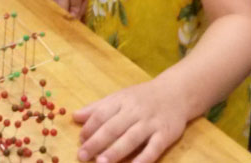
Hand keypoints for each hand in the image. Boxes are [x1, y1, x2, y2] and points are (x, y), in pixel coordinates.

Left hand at [73, 78, 188, 162]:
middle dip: (97, 142)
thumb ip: (98, 107)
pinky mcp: (165, 134)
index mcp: (122, 100)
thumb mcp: (119, 97)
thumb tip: (75, 116)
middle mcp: (135, 111)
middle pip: (113, 127)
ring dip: (115, 151)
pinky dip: (143, 159)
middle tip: (82, 155)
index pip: (102, 113)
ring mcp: (151, 123)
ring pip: (131, 138)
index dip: (90, 127)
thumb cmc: (142, 97)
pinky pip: (153, 148)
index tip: (80, 139)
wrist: (175, 93)